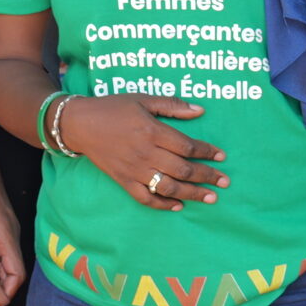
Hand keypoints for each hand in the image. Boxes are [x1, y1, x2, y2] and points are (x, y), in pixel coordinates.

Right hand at [57, 94, 227, 210]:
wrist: (80, 124)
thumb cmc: (113, 108)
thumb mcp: (143, 99)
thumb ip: (172, 105)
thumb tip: (200, 110)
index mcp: (152, 131)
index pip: (187, 146)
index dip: (206, 152)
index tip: (221, 156)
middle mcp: (145, 153)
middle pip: (182, 170)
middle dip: (207, 177)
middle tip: (224, 182)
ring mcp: (134, 170)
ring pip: (168, 187)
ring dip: (192, 194)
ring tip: (211, 198)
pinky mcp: (123, 180)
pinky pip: (145, 198)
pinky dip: (162, 204)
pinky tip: (178, 206)